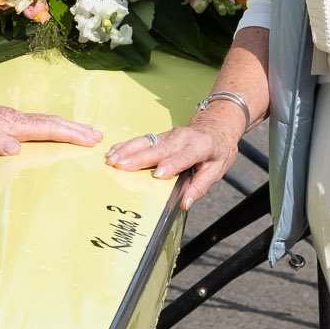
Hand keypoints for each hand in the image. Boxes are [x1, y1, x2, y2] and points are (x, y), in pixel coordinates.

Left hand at [0, 95, 100, 156]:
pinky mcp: (12, 122)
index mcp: (16, 124)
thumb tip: (14, 150)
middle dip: (78, 130)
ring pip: (50, 123)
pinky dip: (56, 128)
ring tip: (87, 132)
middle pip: (55, 123)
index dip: (70, 134)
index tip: (89, 139)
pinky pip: (42, 125)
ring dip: (70, 127)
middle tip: (99, 135)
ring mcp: (17, 120)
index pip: (49, 129)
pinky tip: (59, 131)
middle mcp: (20, 120)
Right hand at [105, 106, 244, 204]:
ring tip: (112, 159)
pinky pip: (142, 140)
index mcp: (200, 146)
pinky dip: (126, 145)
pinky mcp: (161, 135)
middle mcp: (182, 138)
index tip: (157, 175)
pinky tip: (113, 150)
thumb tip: (185, 203)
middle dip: (139, 158)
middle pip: (159, 149)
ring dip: (127, 150)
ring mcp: (169, 135)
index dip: (171, 165)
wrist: (216, 126)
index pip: (183, 157)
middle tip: (121, 166)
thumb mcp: (217, 170)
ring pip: (146, 142)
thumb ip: (200, 186)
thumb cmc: (217, 150)